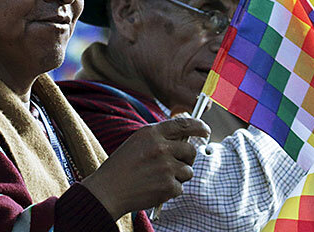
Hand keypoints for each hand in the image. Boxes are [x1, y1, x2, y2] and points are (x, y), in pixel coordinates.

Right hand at [81, 117, 209, 219]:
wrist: (108, 189)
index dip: (199, 126)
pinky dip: (170, 190)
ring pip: (188, 170)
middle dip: (187, 157)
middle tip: (174, 164)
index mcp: (151, 133)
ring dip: (178, 176)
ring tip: (158, 178)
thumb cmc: (122, 166)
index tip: (205, 130)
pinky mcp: (169, 185)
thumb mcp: (137, 142)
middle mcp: (161, 147)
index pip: (183, 124)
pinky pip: (180, 187)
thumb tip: (184, 138)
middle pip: (190, 150)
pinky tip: (154, 188)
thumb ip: (159, 138)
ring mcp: (166, 167)